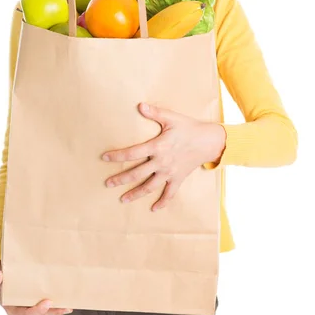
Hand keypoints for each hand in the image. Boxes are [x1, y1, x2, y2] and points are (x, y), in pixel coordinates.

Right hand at [0, 260, 72, 314]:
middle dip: (52, 312)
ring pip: (45, 313)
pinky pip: (47, 307)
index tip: (47, 303)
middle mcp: (22, 312)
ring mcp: (29, 308)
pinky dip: (56, 306)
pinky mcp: (35, 303)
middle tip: (65, 307)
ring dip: (57, 310)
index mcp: (12, 309)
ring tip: (69, 307)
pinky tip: (67, 302)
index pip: (25, 314)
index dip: (37, 310)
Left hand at [103, 102, 225, 210]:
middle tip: (107, 184)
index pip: (132, 153)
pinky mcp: (178, 179)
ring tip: (122, 199)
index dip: (117, 156)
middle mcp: (161, 163)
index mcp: (157, 147)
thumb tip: (139, 105)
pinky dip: (162, 202)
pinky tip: (153, 209)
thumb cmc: (189, 127)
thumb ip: (154, 113)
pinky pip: (169, 194)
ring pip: (149, 187)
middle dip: (121, 179)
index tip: (104, 158)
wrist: (209, 141)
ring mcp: (170, 173)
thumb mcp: (171, 118)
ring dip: (135, 194)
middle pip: (137, 174)